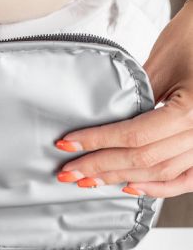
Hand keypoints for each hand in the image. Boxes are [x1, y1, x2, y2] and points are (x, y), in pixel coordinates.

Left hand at [55, 0, 192, 197]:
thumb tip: (104, 121)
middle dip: (101, 167)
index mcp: (190, 108)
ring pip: (159, 171)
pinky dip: (158, 188)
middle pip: (143, 159)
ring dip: (121, 178)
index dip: (98, 142)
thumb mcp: (161, 61)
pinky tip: (130, 187)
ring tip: (90, 180)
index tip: (68, 144)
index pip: (134, 135)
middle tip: (70, 171)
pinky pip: (184, 179)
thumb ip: (135, 95)